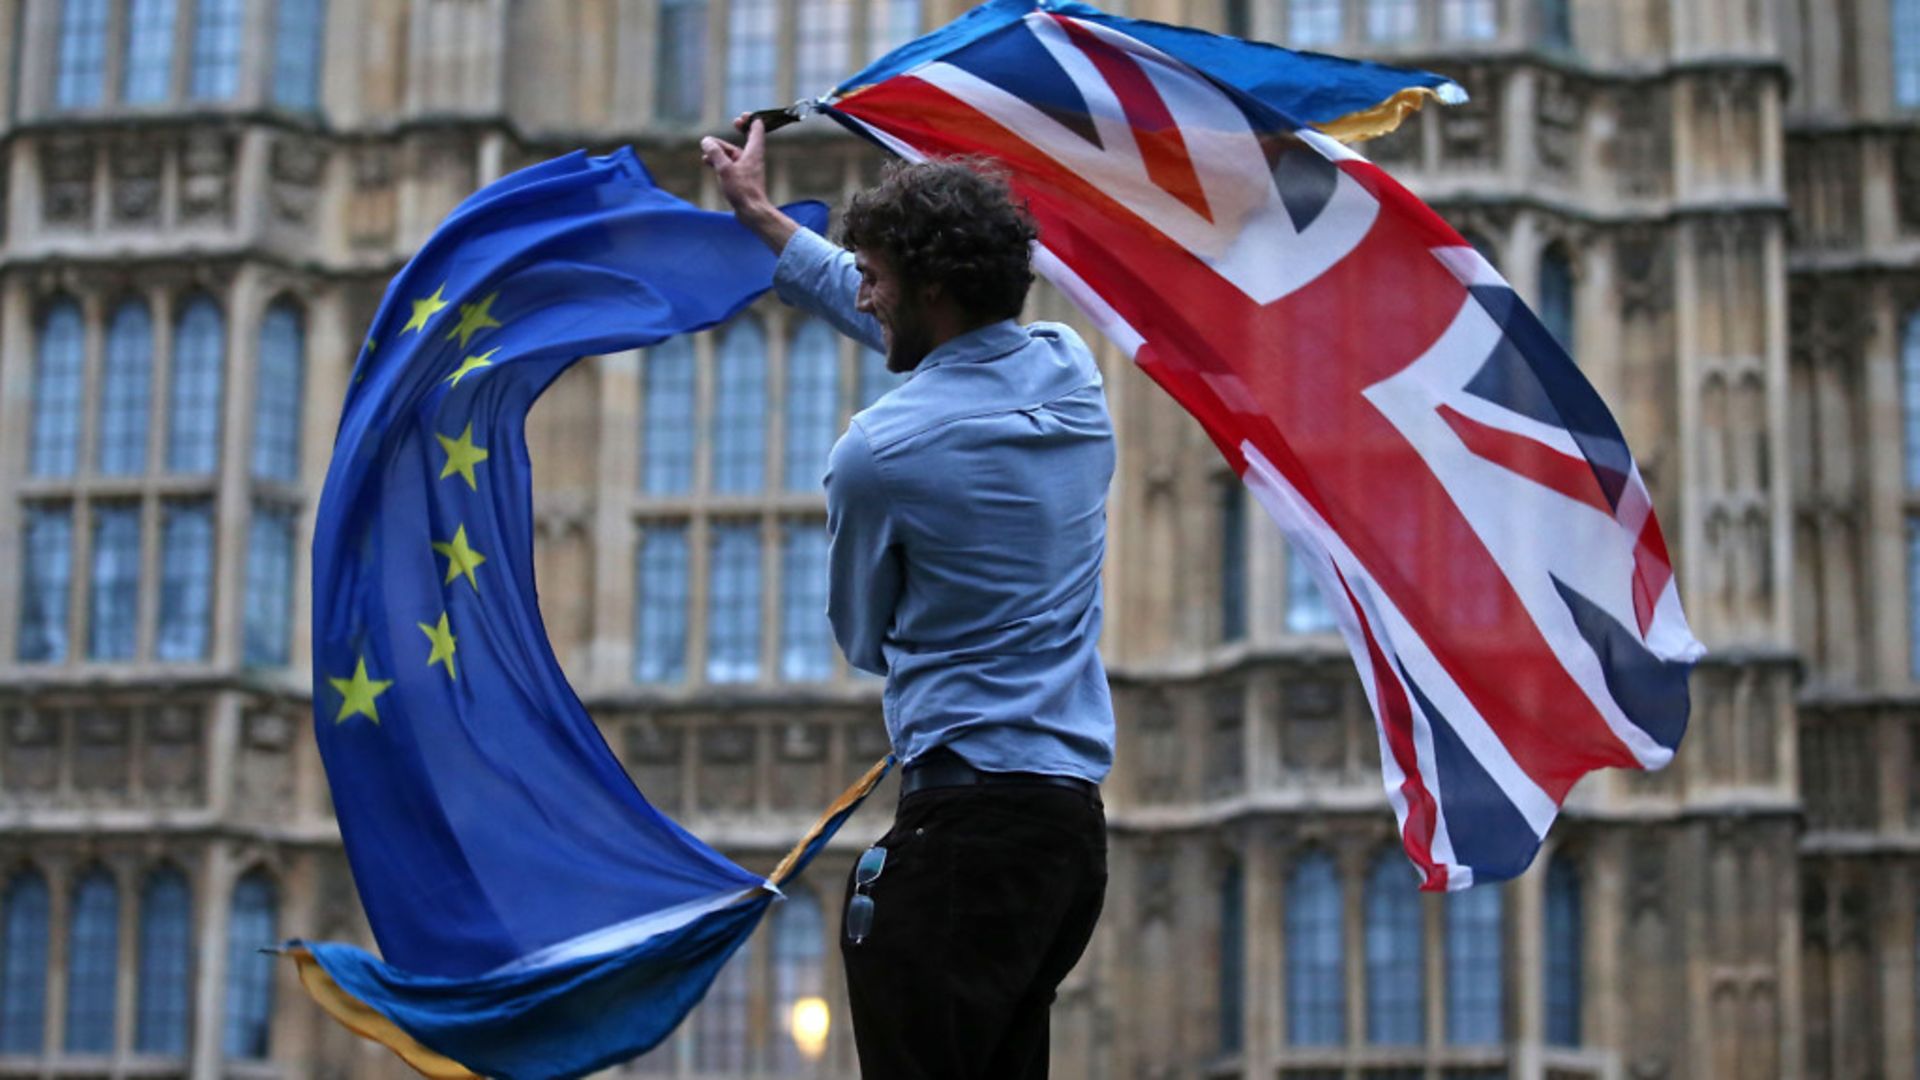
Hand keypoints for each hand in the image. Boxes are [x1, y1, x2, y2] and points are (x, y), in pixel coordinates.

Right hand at [700, 117, 799, 253]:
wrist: (752, 212)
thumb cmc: (742, 191)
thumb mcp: (724, 169)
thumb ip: (715, 153)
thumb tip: (706, 141)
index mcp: (753, 152)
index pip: (757, 129)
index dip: (751, 119)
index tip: (742, 116)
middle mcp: (753, 158)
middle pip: (746, 139)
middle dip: (737, 131)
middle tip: (734, 123)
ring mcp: (748, 168)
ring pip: (734, 153)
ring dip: (721, 149)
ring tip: (706, 150)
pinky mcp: (742, 179)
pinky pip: (730, 164)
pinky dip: (720, 161)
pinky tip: (707, 162)